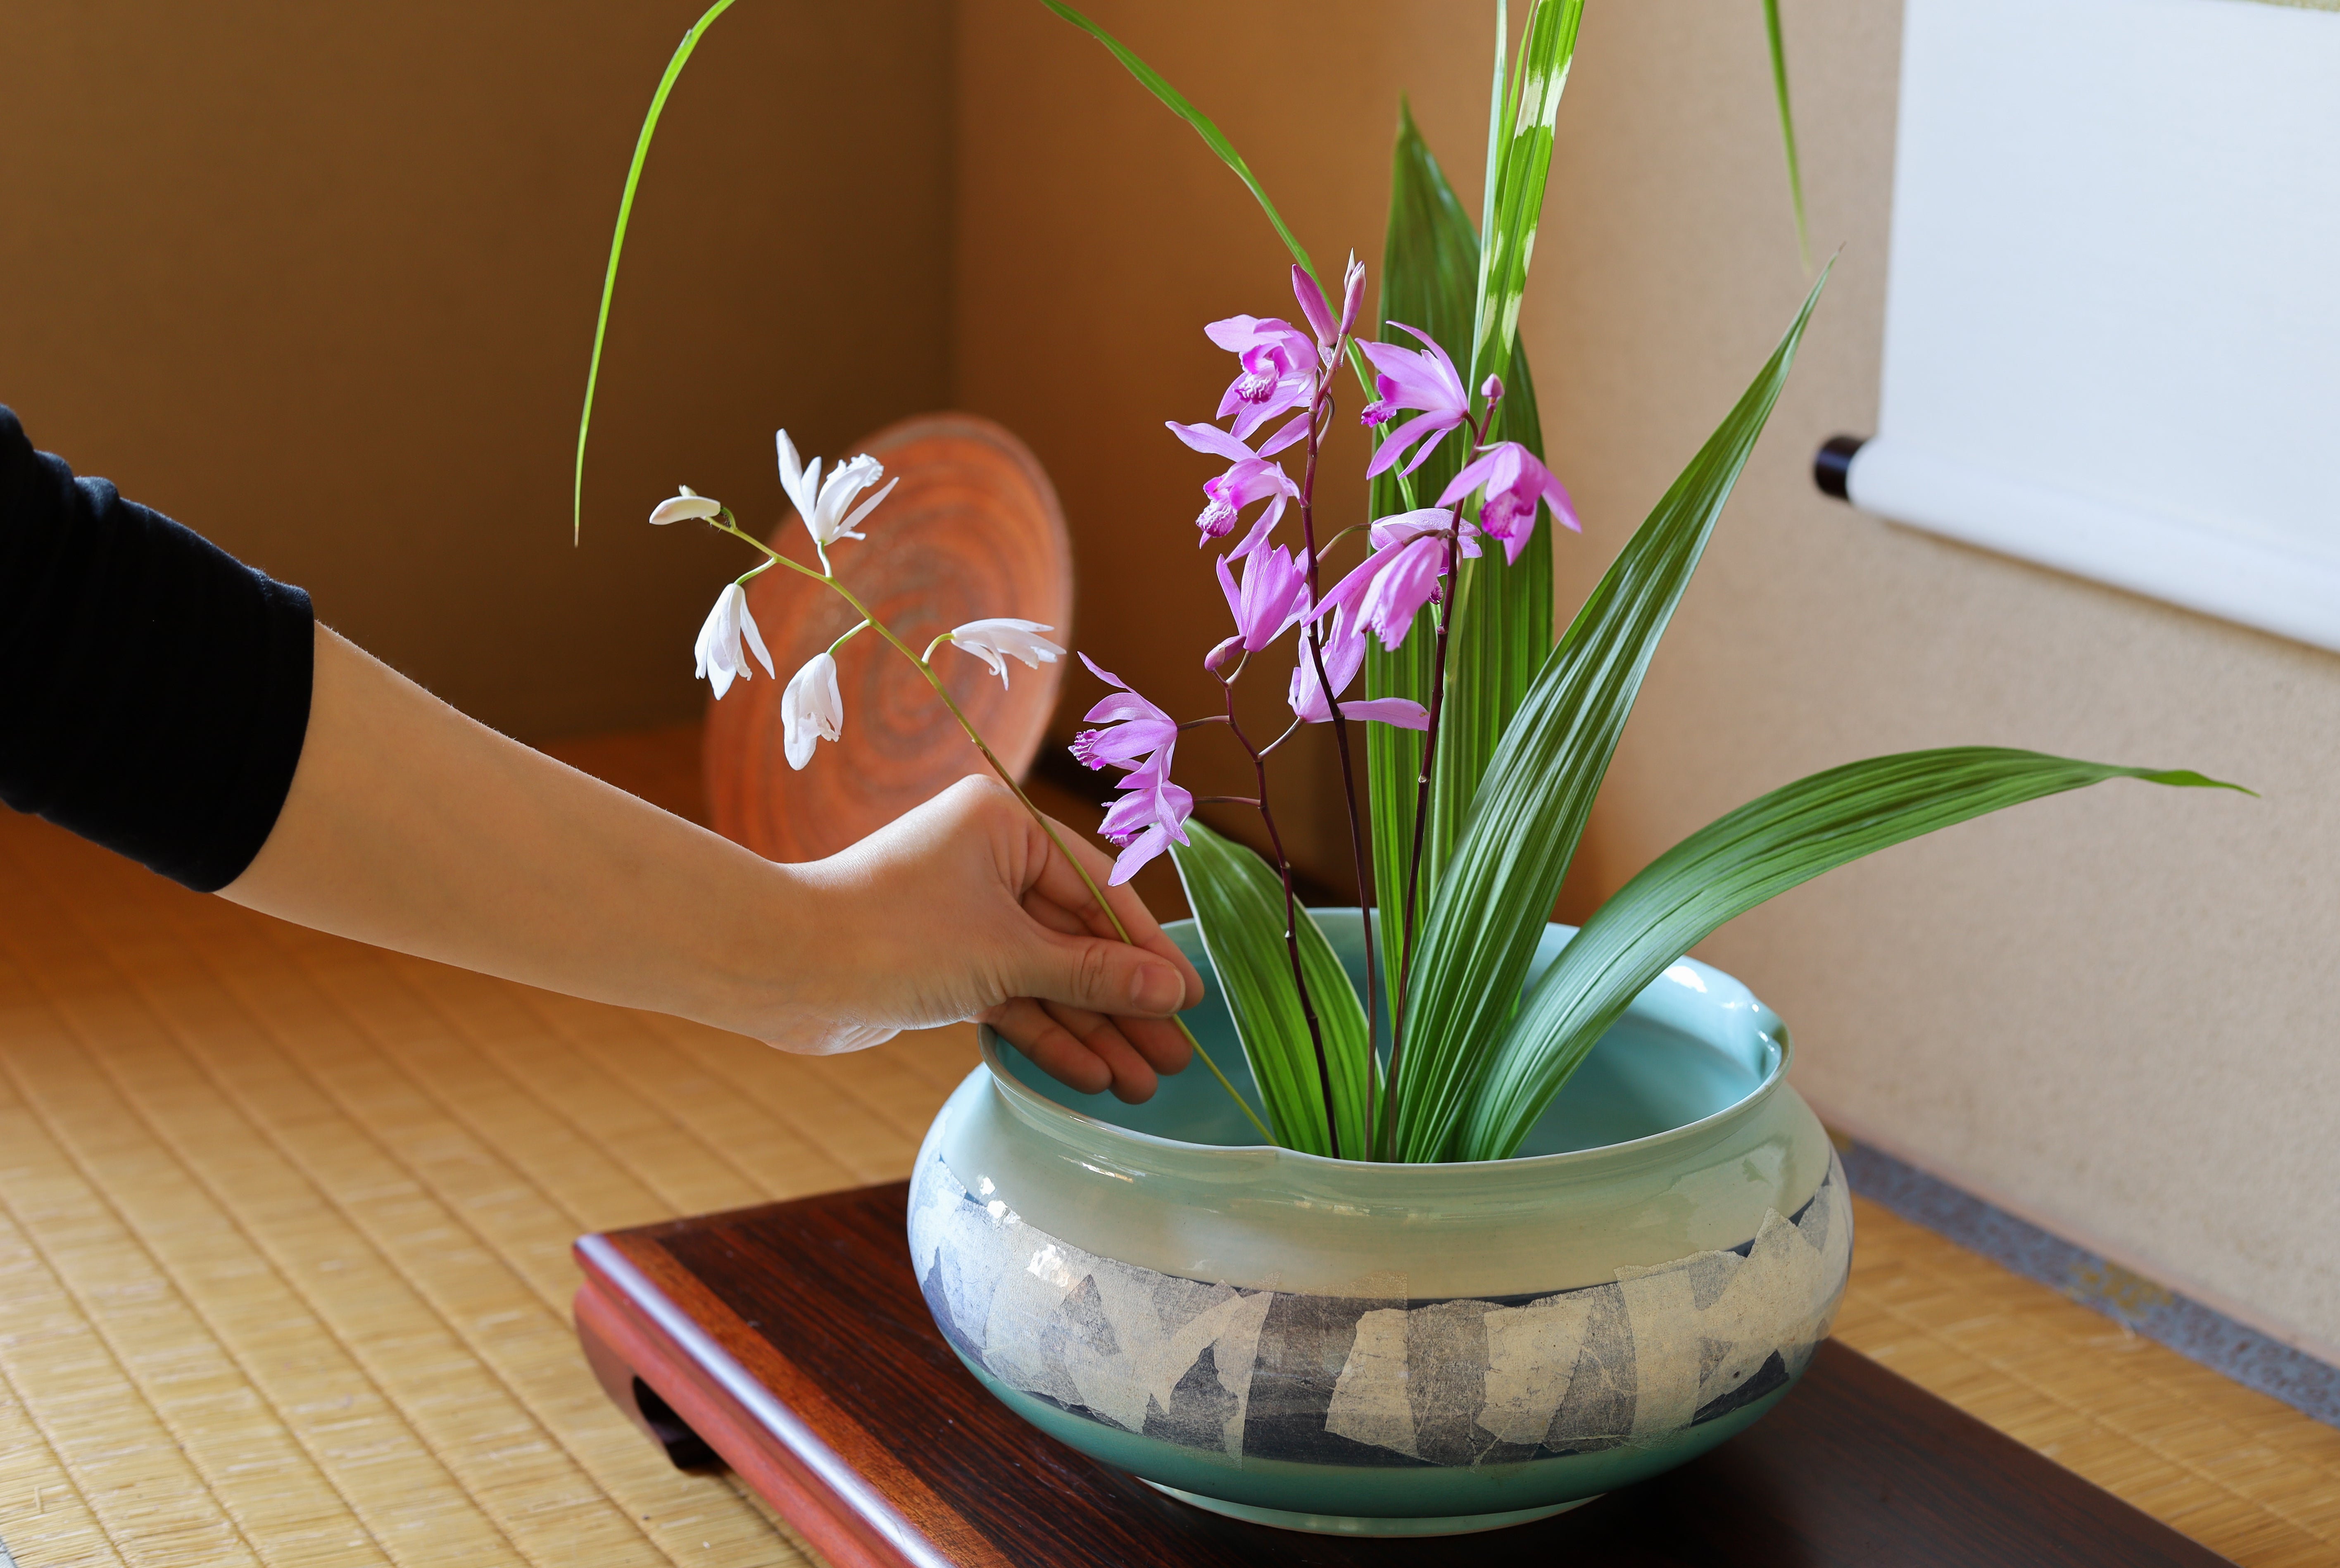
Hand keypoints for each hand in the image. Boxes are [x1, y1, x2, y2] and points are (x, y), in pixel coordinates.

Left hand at [767, 775, 1203, 1100]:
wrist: (781, 970)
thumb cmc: (890, 937)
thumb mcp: (1008, 955)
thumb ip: (1092, 975)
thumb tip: (1171, 991)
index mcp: (1005, 826)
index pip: (1101, 891)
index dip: (1148, 952)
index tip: (1188, 1000)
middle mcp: (988, 862)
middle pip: (1077, 939)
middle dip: (1124, 1005)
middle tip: (1174, 1059)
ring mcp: (966, 916)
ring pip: (1047, 977)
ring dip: (1092, 1030)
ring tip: (1143, 1084)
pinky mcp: (945, 965)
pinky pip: (1012, 997)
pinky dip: (1047, 1033)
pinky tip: (1091, 1075)